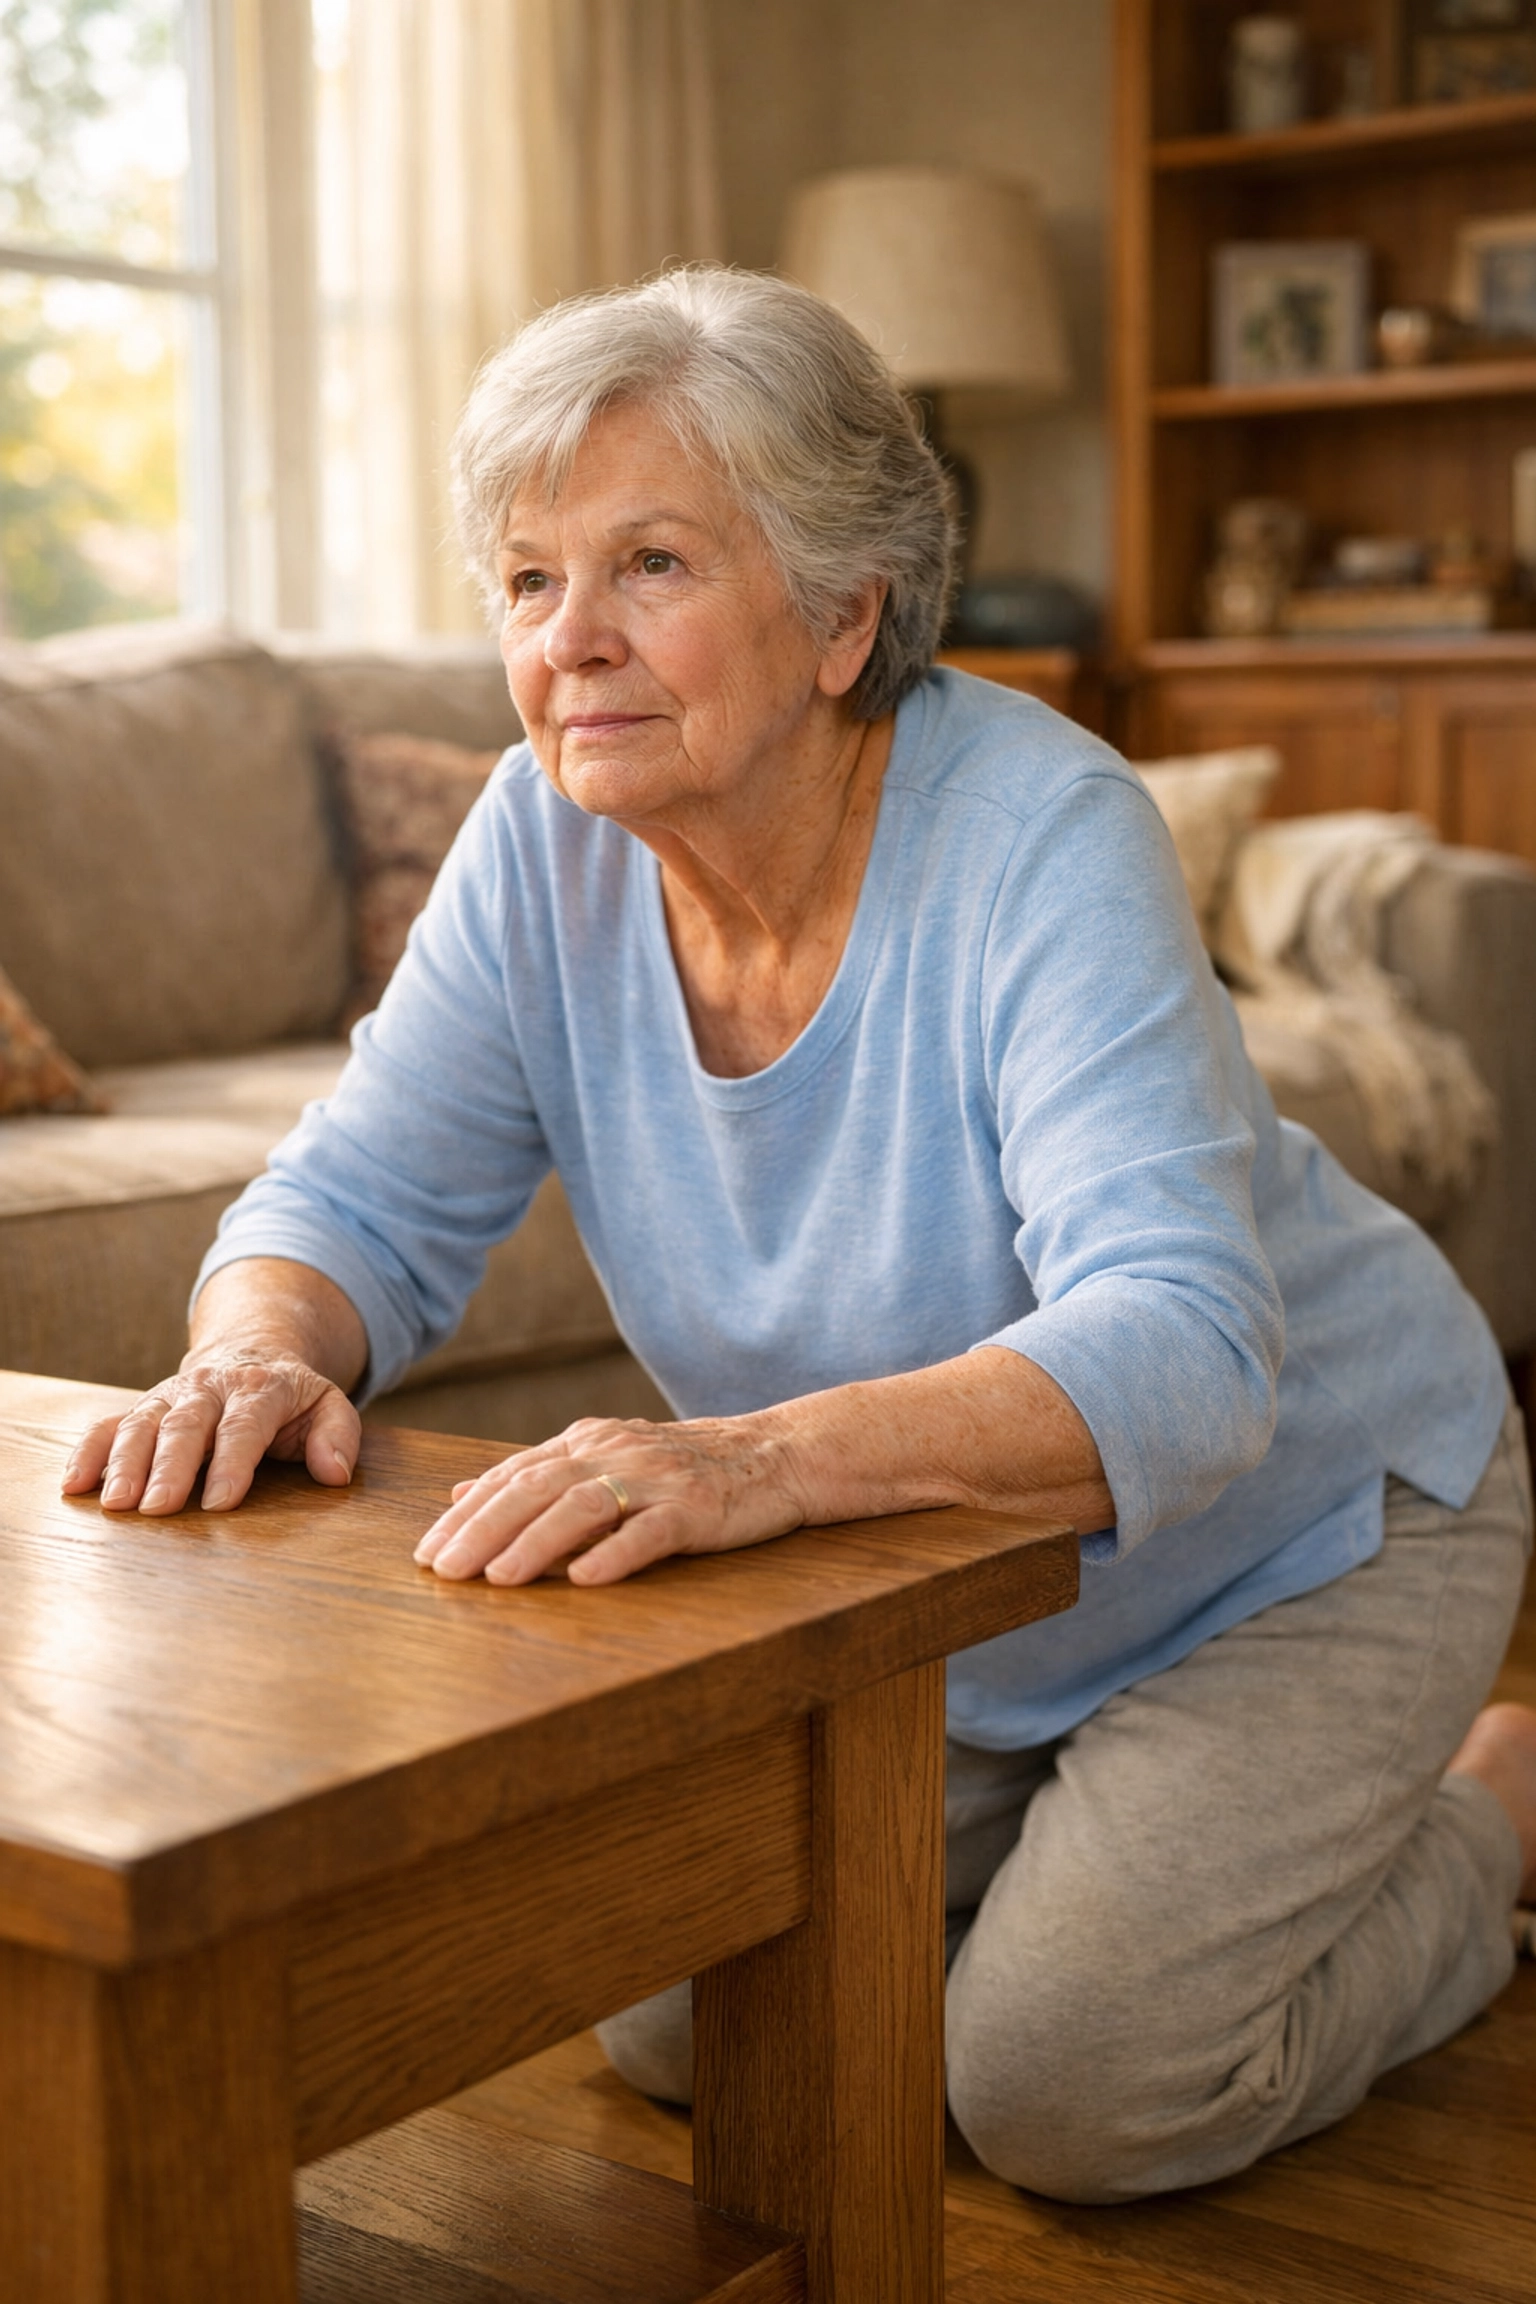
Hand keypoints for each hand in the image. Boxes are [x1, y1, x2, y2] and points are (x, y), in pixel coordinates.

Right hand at [61, 1353, 361, 1515]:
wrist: (249, 1352)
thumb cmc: (291, 1396)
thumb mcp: (329, 1404)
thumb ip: (338, 1435)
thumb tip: (335, 1473)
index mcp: (259, 1388)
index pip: (244, 1426)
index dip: (232, 1463)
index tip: (220, 1503)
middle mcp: (208, 1388)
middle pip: (185, 1426)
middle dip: (169, 1467)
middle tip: (156, 1509)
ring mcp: (169, 1396)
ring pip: (141, 1424)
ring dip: (124, 1463)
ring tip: (114, 1503)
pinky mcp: (142, 1408)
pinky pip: (108, 1425)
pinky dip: (88, 1452)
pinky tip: (73, 1485)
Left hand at [413, 1413, 804, 1586]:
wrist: (777, 1453)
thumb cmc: (686, 1468)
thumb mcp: (605, 1459)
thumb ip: (537, 1474)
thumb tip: (462, 1492)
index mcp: (588, 1441)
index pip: (514, 1475)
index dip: (467, 1513)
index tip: (427, 1551)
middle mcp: (615, 1452)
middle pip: (537, 1487)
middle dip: (483, 1529)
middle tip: (444, 1569)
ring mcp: (657, 1480)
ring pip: (584, 1505)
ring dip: (535, 1542)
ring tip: (497, 1579)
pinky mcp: (697, 1509)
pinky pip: (650, 1532)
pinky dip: (614, 1553)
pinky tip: (583, 1579)